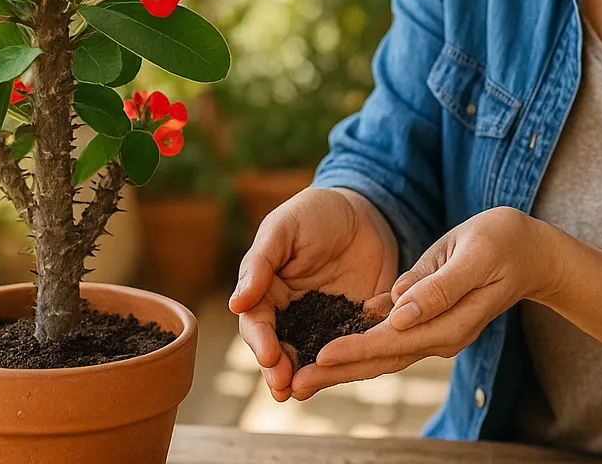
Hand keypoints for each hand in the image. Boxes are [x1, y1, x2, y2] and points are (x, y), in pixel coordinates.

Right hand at [228, 186, 397, 400]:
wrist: (365, 209)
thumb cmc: (315, 212)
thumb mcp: (283, 228)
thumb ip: (260, 263)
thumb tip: (236, 304)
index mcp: (268, 292)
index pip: (257, 323)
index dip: (260, 341)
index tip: (268, 356)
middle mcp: (292, 313)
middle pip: (280, 348)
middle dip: (278, 370)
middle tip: (283, 387)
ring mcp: (324, 322)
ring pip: (310, 356)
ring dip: (305, 376)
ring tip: (302, 392)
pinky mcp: (355, 324)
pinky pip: (349, 347)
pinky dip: (345, 362)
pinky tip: (345, 373)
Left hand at [286, 206, 558, 399]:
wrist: (530, 252)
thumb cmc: (503, 242)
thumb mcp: (473, 254)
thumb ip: (438, 286)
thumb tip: (399, 312)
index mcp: (450, 322)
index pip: (394, 341)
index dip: (356, 349)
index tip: (320, 354)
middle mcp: (440, 336)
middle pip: (382, 359)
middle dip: (338, 371)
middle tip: (295, 382)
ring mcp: (435, 333)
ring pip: (382, 355)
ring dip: (343, 367)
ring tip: (302, 376)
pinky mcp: (428, 323)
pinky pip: (389, 342)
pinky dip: (359, 350)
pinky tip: (329, 353)